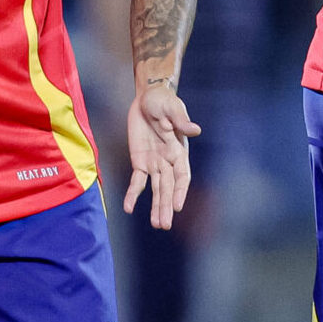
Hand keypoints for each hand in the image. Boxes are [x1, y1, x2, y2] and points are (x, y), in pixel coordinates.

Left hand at [121, 79, 201, 227]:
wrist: (148, 97)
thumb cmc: (163, 102)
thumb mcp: (172, 107)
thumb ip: (181, 121)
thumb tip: (194, 130)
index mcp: (179, 151)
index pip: (181, 176)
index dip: (180, 191)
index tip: (177, 206)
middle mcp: (168, 161)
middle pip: (168, 188)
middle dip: (166, 206)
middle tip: (164, 224)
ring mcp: (154, 163)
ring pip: (156, 189)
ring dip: (156, 206)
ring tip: (157, 224)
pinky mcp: (140, 161)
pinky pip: (137, 181)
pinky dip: (133, 194)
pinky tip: (128, 208)